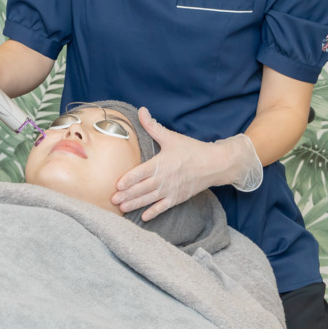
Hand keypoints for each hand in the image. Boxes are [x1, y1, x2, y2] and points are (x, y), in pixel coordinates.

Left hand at [111, 108, 262, 220]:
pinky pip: (163, 207)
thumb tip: (141, 110)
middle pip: (142, 188)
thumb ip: (153, 126)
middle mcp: (164, 179)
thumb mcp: (171, 137)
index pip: (141, 173)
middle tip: (112, 200)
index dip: (129, 179)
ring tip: (122, 208)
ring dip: (135, 204)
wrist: (215, 164)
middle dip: (126, 195)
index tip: (117, 185)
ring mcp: (171, 190)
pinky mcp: (178, 198)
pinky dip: (153, 213)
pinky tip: (143, 218)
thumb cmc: (192, 150)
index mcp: (161, 163)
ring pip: (149, 199)